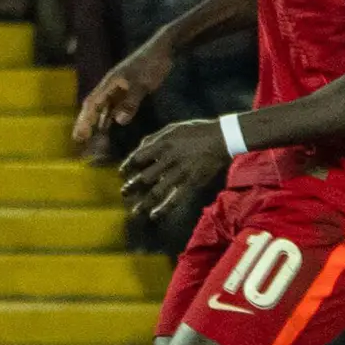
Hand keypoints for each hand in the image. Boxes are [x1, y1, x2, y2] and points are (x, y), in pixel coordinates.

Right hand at [73, 48, 168, 149]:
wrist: (162, 50)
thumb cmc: (151, 64)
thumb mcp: (142, 84)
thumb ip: (131, 103)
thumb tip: (119, 122)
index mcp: (109, 84)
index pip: (92, 104)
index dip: (85, 120)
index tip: (79, 135)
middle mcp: (110, 87)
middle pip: (93, 106)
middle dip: (84, 122)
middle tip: (78, 139)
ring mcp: (118, 88)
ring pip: (102, 107)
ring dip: (95, 121)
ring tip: (88, 136)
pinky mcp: (128, 90)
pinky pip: (113, 106)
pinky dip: (108, 116)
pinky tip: (106, 125)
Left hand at [116, 116, 231, 220]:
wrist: (223, 138)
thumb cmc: (195, 132)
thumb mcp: (171, 129)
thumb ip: (153, 139)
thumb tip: (138, 150)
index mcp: (162, 145)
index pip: (138, 158)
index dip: (127, 166)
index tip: (122, 173)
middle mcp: (168, 160)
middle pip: (145, 177)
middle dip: (132, 186)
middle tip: (124, 193)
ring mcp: (180, 173)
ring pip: (157, 191)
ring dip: (144, 202)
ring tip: (134, 211)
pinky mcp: (192, 183)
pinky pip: (175, 199)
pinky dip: (164, 208)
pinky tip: (154, 216)